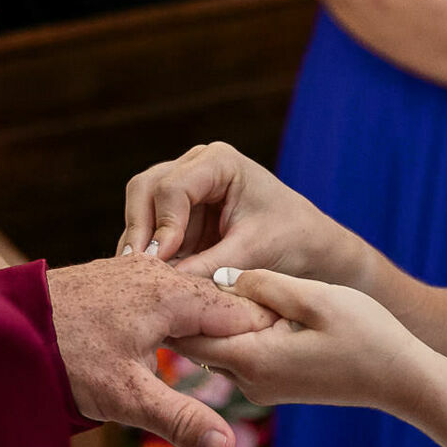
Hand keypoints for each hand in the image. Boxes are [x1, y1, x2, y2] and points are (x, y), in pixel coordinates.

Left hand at [47, 254, 274, 446]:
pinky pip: (165, 292)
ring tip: (228, 356)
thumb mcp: (127, 397)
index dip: (262, 339)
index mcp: (172, 294)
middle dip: (238, 332)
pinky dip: (179, 315)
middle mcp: (159, 272)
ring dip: (208, 323)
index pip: (241, 312)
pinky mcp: (117, 276)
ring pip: (190, 295)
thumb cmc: (65, 359)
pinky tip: (178, 341)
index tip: (280, 362)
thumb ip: (181, 419)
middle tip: (262, 363)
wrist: (4, 330)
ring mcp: (136, 270)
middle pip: (218, 300)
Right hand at [118, 141, 376, 290]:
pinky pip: (150, 230)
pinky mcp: (178, 215)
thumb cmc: (292, 240)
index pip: (172, 188)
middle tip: (136, 270)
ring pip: (140, 208)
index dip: (162, 226)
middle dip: (140, 230)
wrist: (310, 249)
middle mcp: (195, 166)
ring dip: (139, 243)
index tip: (159, 262)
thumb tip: (164, 284)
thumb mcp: (252, 254)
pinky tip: (149, 280)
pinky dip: (147, 253)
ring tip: (139, 281)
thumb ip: (207, 266)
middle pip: (145, 189)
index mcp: (219, 162)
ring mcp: (184, 188)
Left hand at [172, 268, 431, 412]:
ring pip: (218, 348)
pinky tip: (237, 301)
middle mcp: (249, 381)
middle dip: (184, 308)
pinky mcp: (274, 386)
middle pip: (196, 341)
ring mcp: (261, 388)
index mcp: (254, 358)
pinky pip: (239, 355)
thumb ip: (266, 284)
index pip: (188, 332)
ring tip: (199, 277)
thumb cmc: (367, 335)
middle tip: (170, 265)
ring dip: (210, 319)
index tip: (159, 267)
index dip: (172, 300)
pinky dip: (232, 330)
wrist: (402, 380)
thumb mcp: (316, 297)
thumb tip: (224, 275)